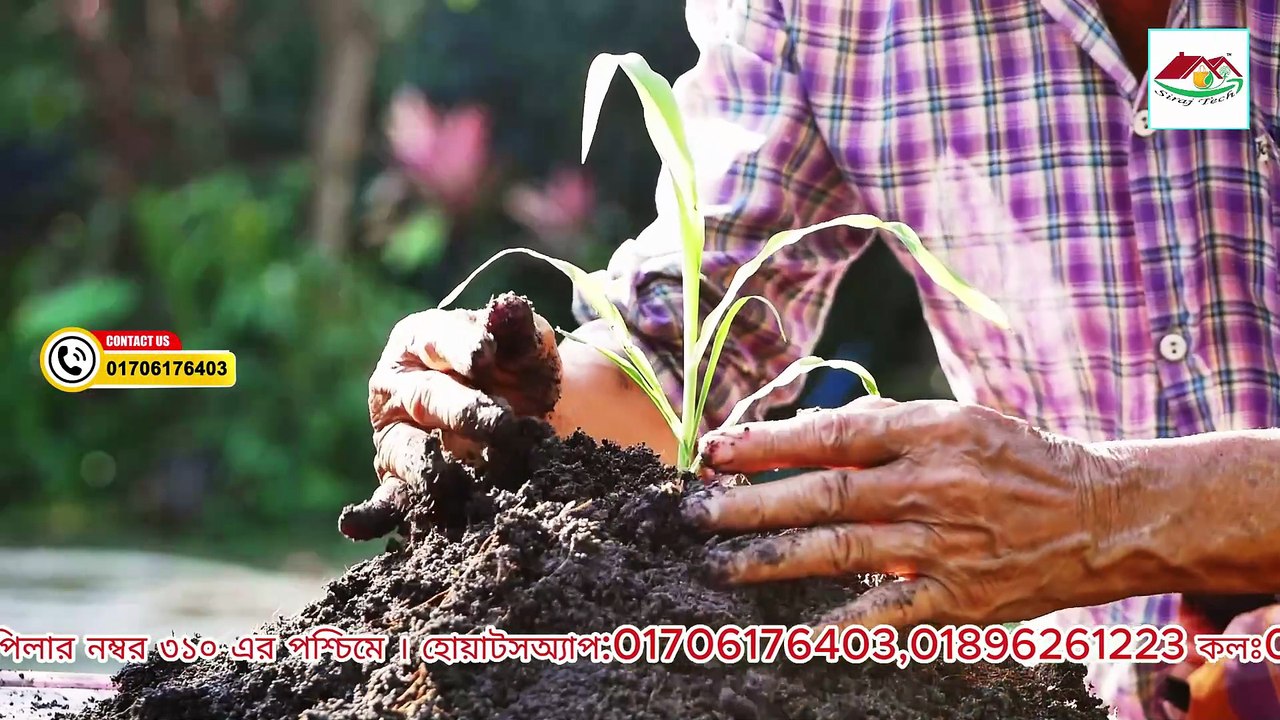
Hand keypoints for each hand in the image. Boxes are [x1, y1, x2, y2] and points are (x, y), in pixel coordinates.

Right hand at [340, 293, 560, 539]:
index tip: (486, 354)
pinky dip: (376, 513)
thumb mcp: (527, 347)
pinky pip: (386, 498)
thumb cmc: (517, 370)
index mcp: (424, 339)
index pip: (439, 339)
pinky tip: (359, 526)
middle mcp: (399, 387)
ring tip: (453, 480)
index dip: (462, 346)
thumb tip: (511, 310)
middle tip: (503, 424)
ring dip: (429, 467)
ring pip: (405, 451)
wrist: (528, 416)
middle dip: (464, 412)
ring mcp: (395, 435)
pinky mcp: (398, 481)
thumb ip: (521, 333)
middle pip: (428, 398)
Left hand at [684, 396, 1129, 628]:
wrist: (1103, 513)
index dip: (765, 444)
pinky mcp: (959, 596)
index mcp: (928, 431)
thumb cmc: (1018, 458)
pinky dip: (840, 627)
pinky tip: (792, 635)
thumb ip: (883, 422)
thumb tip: (805, 427)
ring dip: (772, 559)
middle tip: (692, 512)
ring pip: (841, 551)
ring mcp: (943, 544)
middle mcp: (931, 484)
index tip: (713, 449)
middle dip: (750, 503)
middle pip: (823, 494)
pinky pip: (888, 614)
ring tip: (717, 564)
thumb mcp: (957, 418)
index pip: (829, 435)